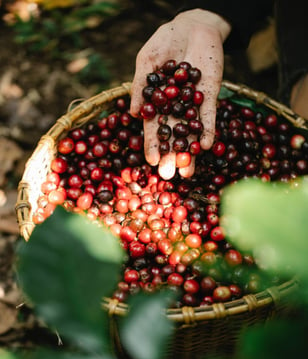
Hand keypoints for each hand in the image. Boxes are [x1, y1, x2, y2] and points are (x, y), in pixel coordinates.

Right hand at [130, 9, 230, 179]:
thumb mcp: (146, 60)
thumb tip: (135, 113)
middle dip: (171, 155)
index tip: (151, 162)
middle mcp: (175, 109)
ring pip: (190, 132)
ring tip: (187, 171)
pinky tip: (205, 146)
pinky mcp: (210, 97)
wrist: (192, 25)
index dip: (153, 145)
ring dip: (189, 151)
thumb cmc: (164, 41)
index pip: (154, 128)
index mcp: (157, 103)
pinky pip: (209, 116)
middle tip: (169, 175)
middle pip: (173, 136)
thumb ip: (140, 86)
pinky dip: (207, 130)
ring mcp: (193, 104)